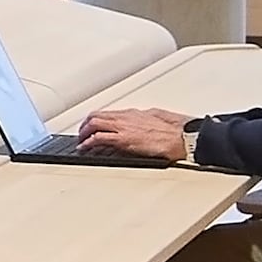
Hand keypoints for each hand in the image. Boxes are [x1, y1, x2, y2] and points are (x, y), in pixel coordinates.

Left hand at [70, 103, 196, 165]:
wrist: (180, 137)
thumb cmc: (174, 130)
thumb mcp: (157, 118)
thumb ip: (145, 119)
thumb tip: (141, 120)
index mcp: (133, 113)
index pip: (108, 113)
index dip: (96, 119)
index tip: (91, 126)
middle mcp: (125, 117)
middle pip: (97, 115)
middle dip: (85, 125)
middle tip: (82, 134)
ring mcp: (123, 127)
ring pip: (94, 123)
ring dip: (84, 132)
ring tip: (81, 141)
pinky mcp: (123, 139)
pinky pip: (99, 138)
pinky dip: (88, 143)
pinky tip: (85, 148)